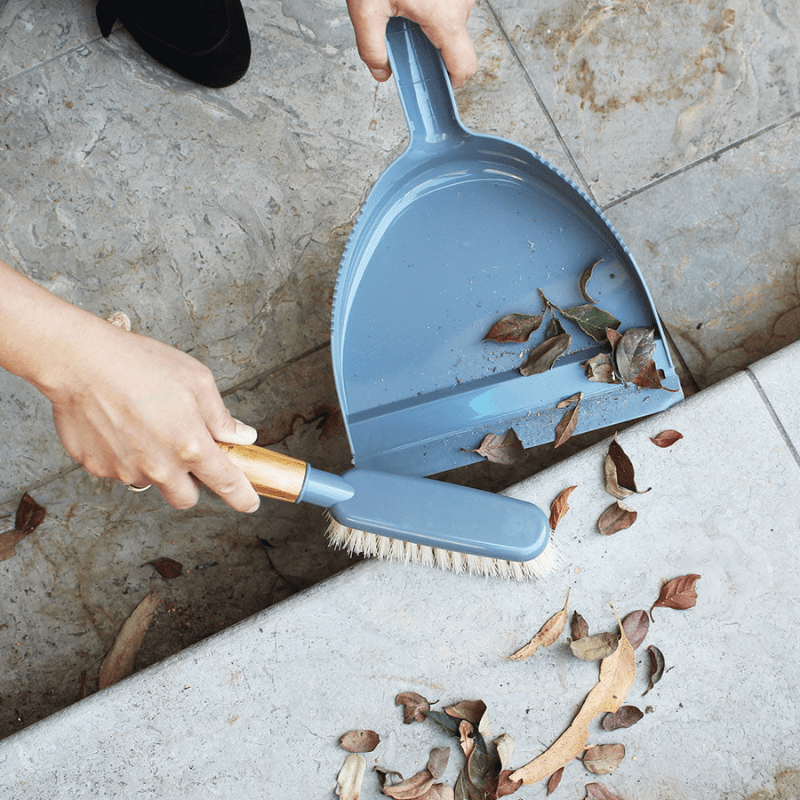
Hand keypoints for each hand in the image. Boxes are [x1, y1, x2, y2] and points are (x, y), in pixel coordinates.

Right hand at [48, 325, 261, 512]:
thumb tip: (242, 436)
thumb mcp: (197, 382)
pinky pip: (119, 470)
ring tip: (145, 426)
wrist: (82, 361)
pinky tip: (119, 424)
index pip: (226, 483)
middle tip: (186, 454)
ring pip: (150, 481)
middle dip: (191, 483)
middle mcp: (160, 466)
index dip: (242, 497)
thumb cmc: (141, 364)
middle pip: (185, 498)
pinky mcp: (98, 467)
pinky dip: (124, 455)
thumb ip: (221, 418)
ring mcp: (126, 470)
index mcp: (191, 446)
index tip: (249, 502)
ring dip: (154, 465)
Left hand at [346, 0, 476, 88]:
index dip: (453, 81)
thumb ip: (371, 48)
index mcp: (445, 18)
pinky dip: (432, 1)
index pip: (464, 66)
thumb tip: (380, 72)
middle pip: (453, 40)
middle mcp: (461, 3)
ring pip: (451, 17)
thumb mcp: (366, 9)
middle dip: (429, 41)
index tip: (440, 83)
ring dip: (428, 17)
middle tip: (402, 30)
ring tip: (403, 1)